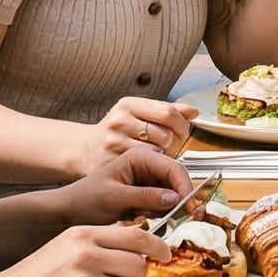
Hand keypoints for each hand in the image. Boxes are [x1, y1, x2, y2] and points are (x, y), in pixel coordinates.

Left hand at [51, 145, 191, 227]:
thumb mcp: (114, 198)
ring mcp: (148, 181)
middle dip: (180, 200)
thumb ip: (145, 196)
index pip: (174, 168)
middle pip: (177, 181)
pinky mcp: (147, 196)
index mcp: (140, 157)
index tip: (189, 208)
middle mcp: (148, 166)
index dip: (185, 187)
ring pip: (173, 195)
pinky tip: (148, 221)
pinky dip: (161, 215)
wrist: (69, 211)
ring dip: (169, 210)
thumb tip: (176, 198)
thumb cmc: (86, 200)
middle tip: (182, 219)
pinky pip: (163, 205)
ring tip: (153, 219)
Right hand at [79, 96, 197, 171]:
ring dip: (163, 158)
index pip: (167, 112)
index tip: (182, 131)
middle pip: (164, 135)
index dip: (181, 125)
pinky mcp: (110, 163)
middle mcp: (119, 121)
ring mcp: (113, 142)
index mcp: (128, 105)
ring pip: (156, 154)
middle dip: (173, 143)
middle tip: (170, 147)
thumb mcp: (137, 113)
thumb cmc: (116, 130)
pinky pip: (143, 171)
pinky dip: (151, 171)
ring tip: (158, 157)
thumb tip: (193, 111)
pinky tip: (148, 168)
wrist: (84, 149)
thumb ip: (165, 111)